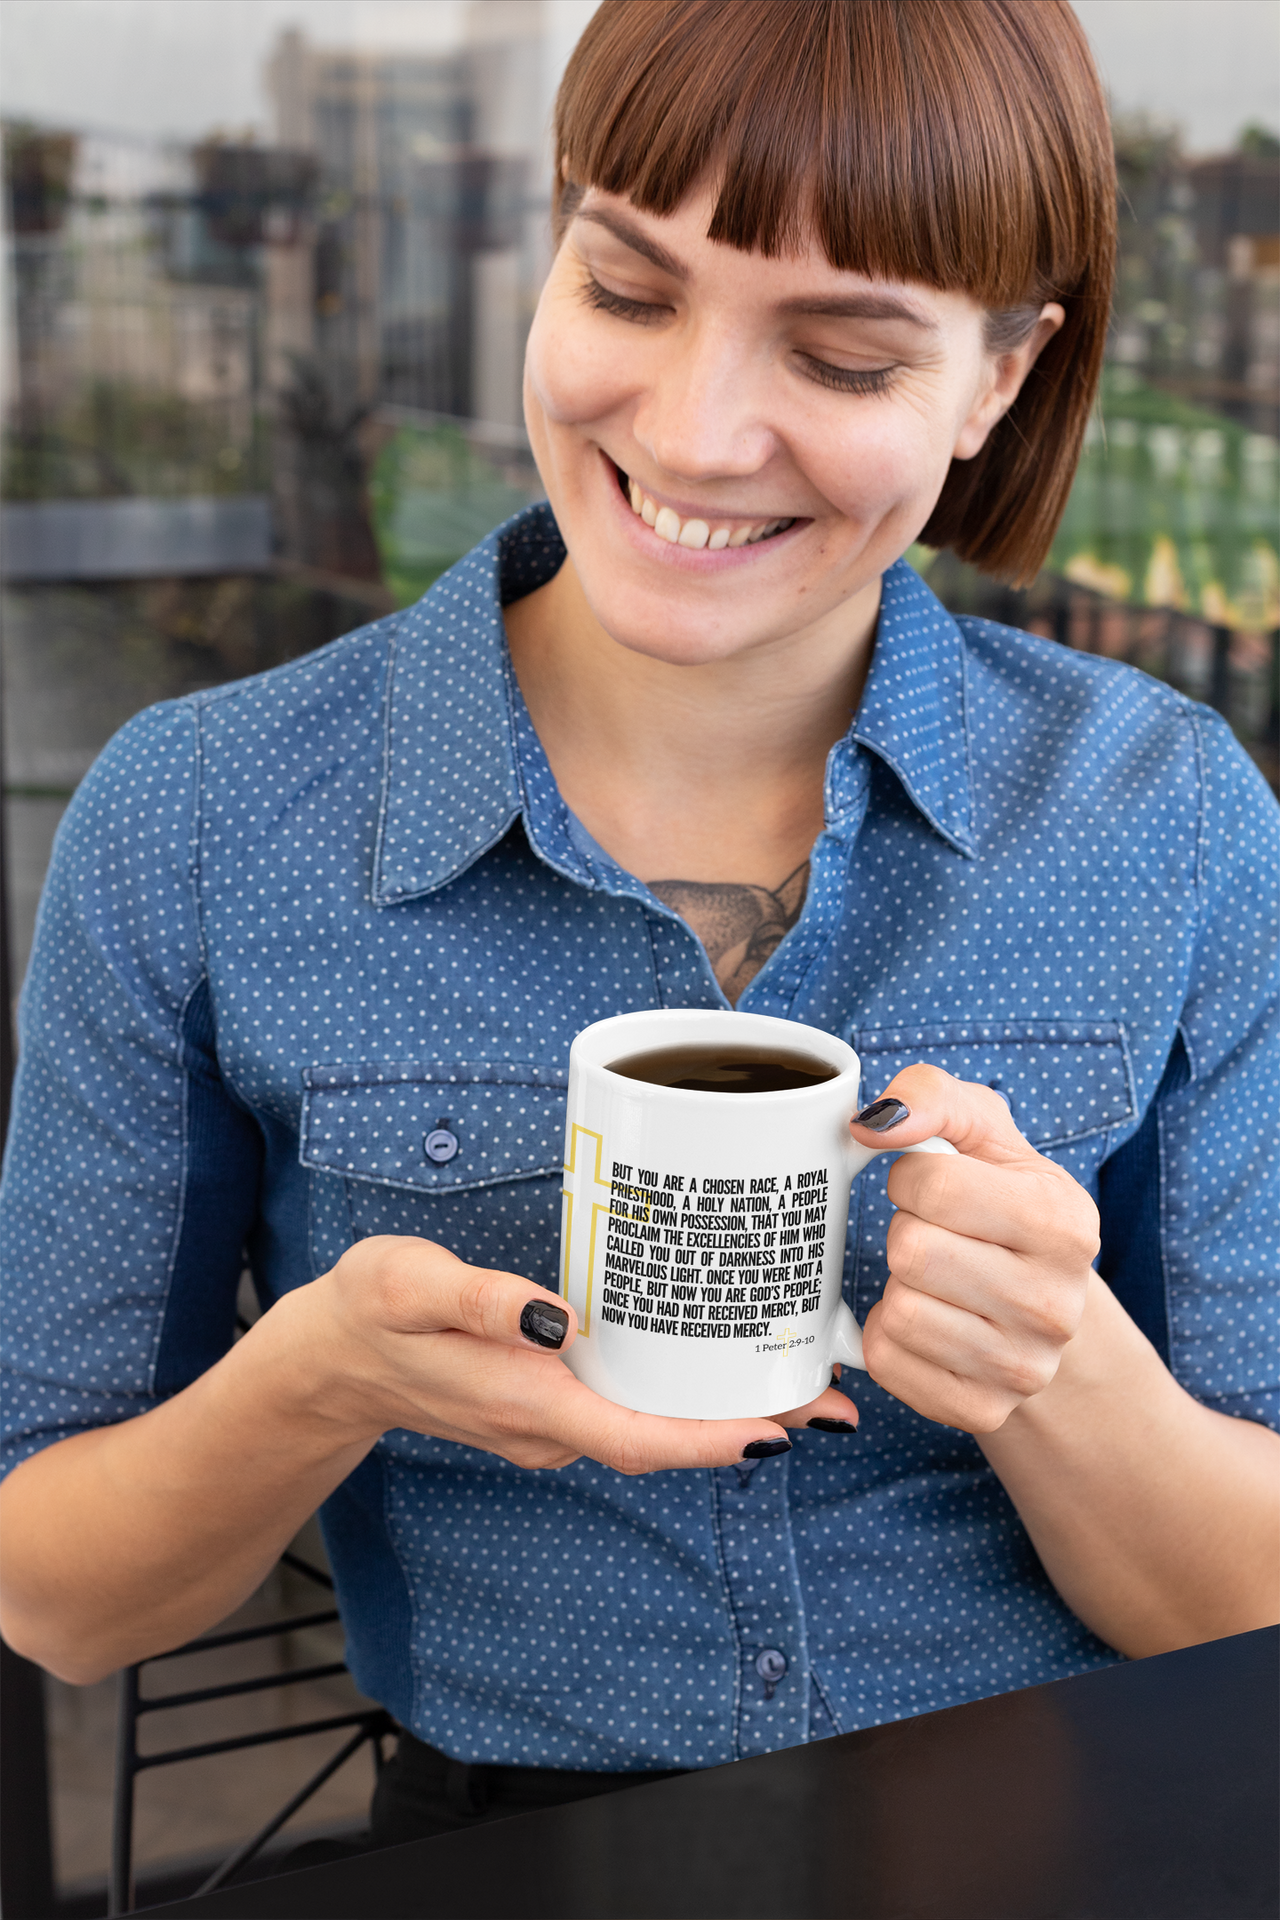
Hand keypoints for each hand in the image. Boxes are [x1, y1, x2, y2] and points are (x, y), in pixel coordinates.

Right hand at [287, 1236, 855, 1475]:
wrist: (326, 1361)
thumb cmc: (367, 1313)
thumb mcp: (408, 1286)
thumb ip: (479, 1300)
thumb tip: (557, 1319)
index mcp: (524, 1403)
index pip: (635, 1438)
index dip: (711, 1441)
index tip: (782, 1433)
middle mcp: (547, 1428)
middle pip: (663, 1438)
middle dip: (745, 1425)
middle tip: (830, 1396)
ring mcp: (547, 1422)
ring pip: (649, 1425)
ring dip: (719, 1409)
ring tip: (796, 1372)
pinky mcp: (547, 1401)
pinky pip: (626, 1406)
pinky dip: (677, 1391)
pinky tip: (710, 1354)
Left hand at [852, 1067, 1099, 1432]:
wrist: (1043, 1310)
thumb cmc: (1002, 1204)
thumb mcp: (984, 1135)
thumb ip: (931, 1096)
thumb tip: (871, 1121)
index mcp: (1063, 1221)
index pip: (936, 1184)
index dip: (910, 1177)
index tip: (931, 1186)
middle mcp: (1055, 1303)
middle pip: (913, 1251)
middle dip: (905, 1232)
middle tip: (935, 1236)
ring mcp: (1023, 1368)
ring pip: (900, 1312)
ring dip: (898, 1287)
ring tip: (935, 1280)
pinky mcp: (982, 1410)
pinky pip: (887, 1362)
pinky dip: (888, 1336)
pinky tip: (927, 1322)